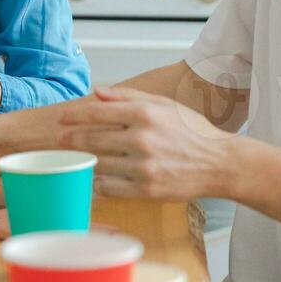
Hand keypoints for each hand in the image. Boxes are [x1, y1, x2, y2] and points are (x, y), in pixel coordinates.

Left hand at [58, 85, 237, 200]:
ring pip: (97, 164)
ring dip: (82, 162)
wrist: (222, 163)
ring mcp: (144, 166)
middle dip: (70, 140)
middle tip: (58, 140)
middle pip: (91, 139)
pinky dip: (98, 182)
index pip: (96, 113)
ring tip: (72, 159)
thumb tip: (96, 91)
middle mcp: (142, 139)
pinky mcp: (146, 190)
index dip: (74, 116)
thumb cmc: (192, 131)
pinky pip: (109, 187)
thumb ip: (127, 96)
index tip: (61, 119)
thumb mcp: (163, 104)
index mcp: (144, 114)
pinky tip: (96, 177)